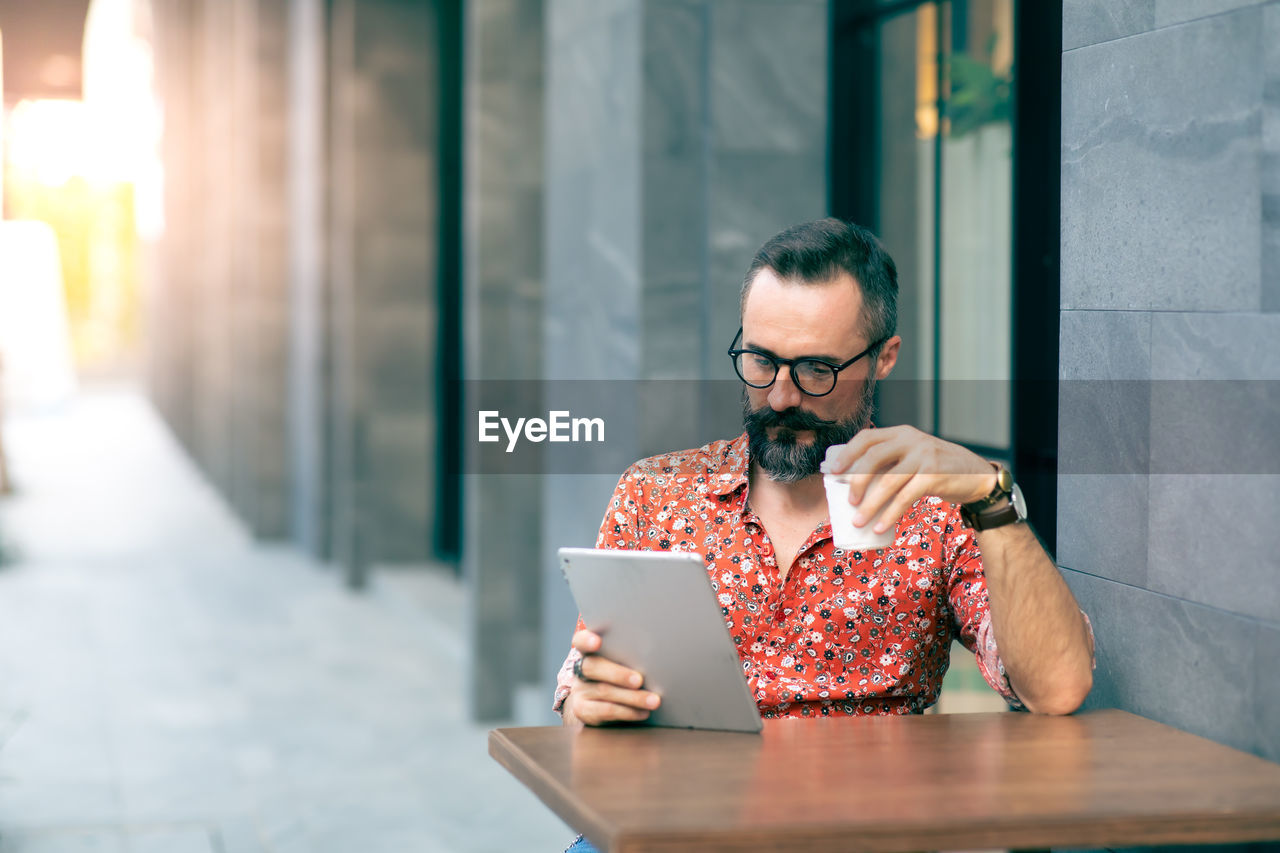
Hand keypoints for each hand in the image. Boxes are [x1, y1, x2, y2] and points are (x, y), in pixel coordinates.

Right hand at [562, 629, 661, 726]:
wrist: (599, 705)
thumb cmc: (620, 676)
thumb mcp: (621, 662)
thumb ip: (629, 657)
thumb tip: (655, 657)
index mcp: (588, 651)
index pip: (580, 640)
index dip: (586, 640)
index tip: (596, 642)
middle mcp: (580, 669)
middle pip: (593, 667)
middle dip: (618, 674)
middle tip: (639, 680)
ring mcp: (579, 690)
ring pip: (604, 691)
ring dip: (633, 697)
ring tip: (653, 700)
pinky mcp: (583, 710)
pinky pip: (606, 711)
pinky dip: (628, 712)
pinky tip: (643, 712)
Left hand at [825, 425, 996, 531]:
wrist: (977, 475)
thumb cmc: (936, 469)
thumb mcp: (913, 456)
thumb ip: (891, 462)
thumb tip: (853, 483)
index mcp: (900, 433)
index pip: (867, 437)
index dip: (847, 454)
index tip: (833, 472)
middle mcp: (911, 440)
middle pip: (873, 458)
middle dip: (856, 481)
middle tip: (849, 501)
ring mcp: (924, 456)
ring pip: (888, 482)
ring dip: (871, 505)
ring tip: (859, 521)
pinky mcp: (934, 475)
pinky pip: (905, 497)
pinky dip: (890, 514)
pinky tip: (880, 526)